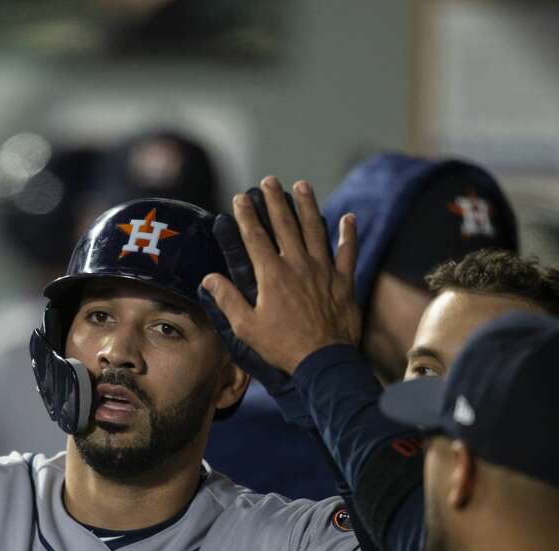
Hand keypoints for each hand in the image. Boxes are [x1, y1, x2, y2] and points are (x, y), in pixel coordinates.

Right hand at [201, 176, 358, 373]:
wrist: (323, 361)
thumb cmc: (282, 346)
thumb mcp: (246, 328)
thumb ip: (228, 300)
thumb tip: (209, 279)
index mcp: (272, 275)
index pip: (255, 237)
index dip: (246, 215)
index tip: (240, 198)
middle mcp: (298, 265)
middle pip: (285, 225)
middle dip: (275, 200)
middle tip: (269, 180)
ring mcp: (324, 271)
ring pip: (315, 230)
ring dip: (308, 206)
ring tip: (302, 186)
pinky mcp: (343, 281)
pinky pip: (347, 252)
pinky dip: (348, 235)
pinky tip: (349, 217)